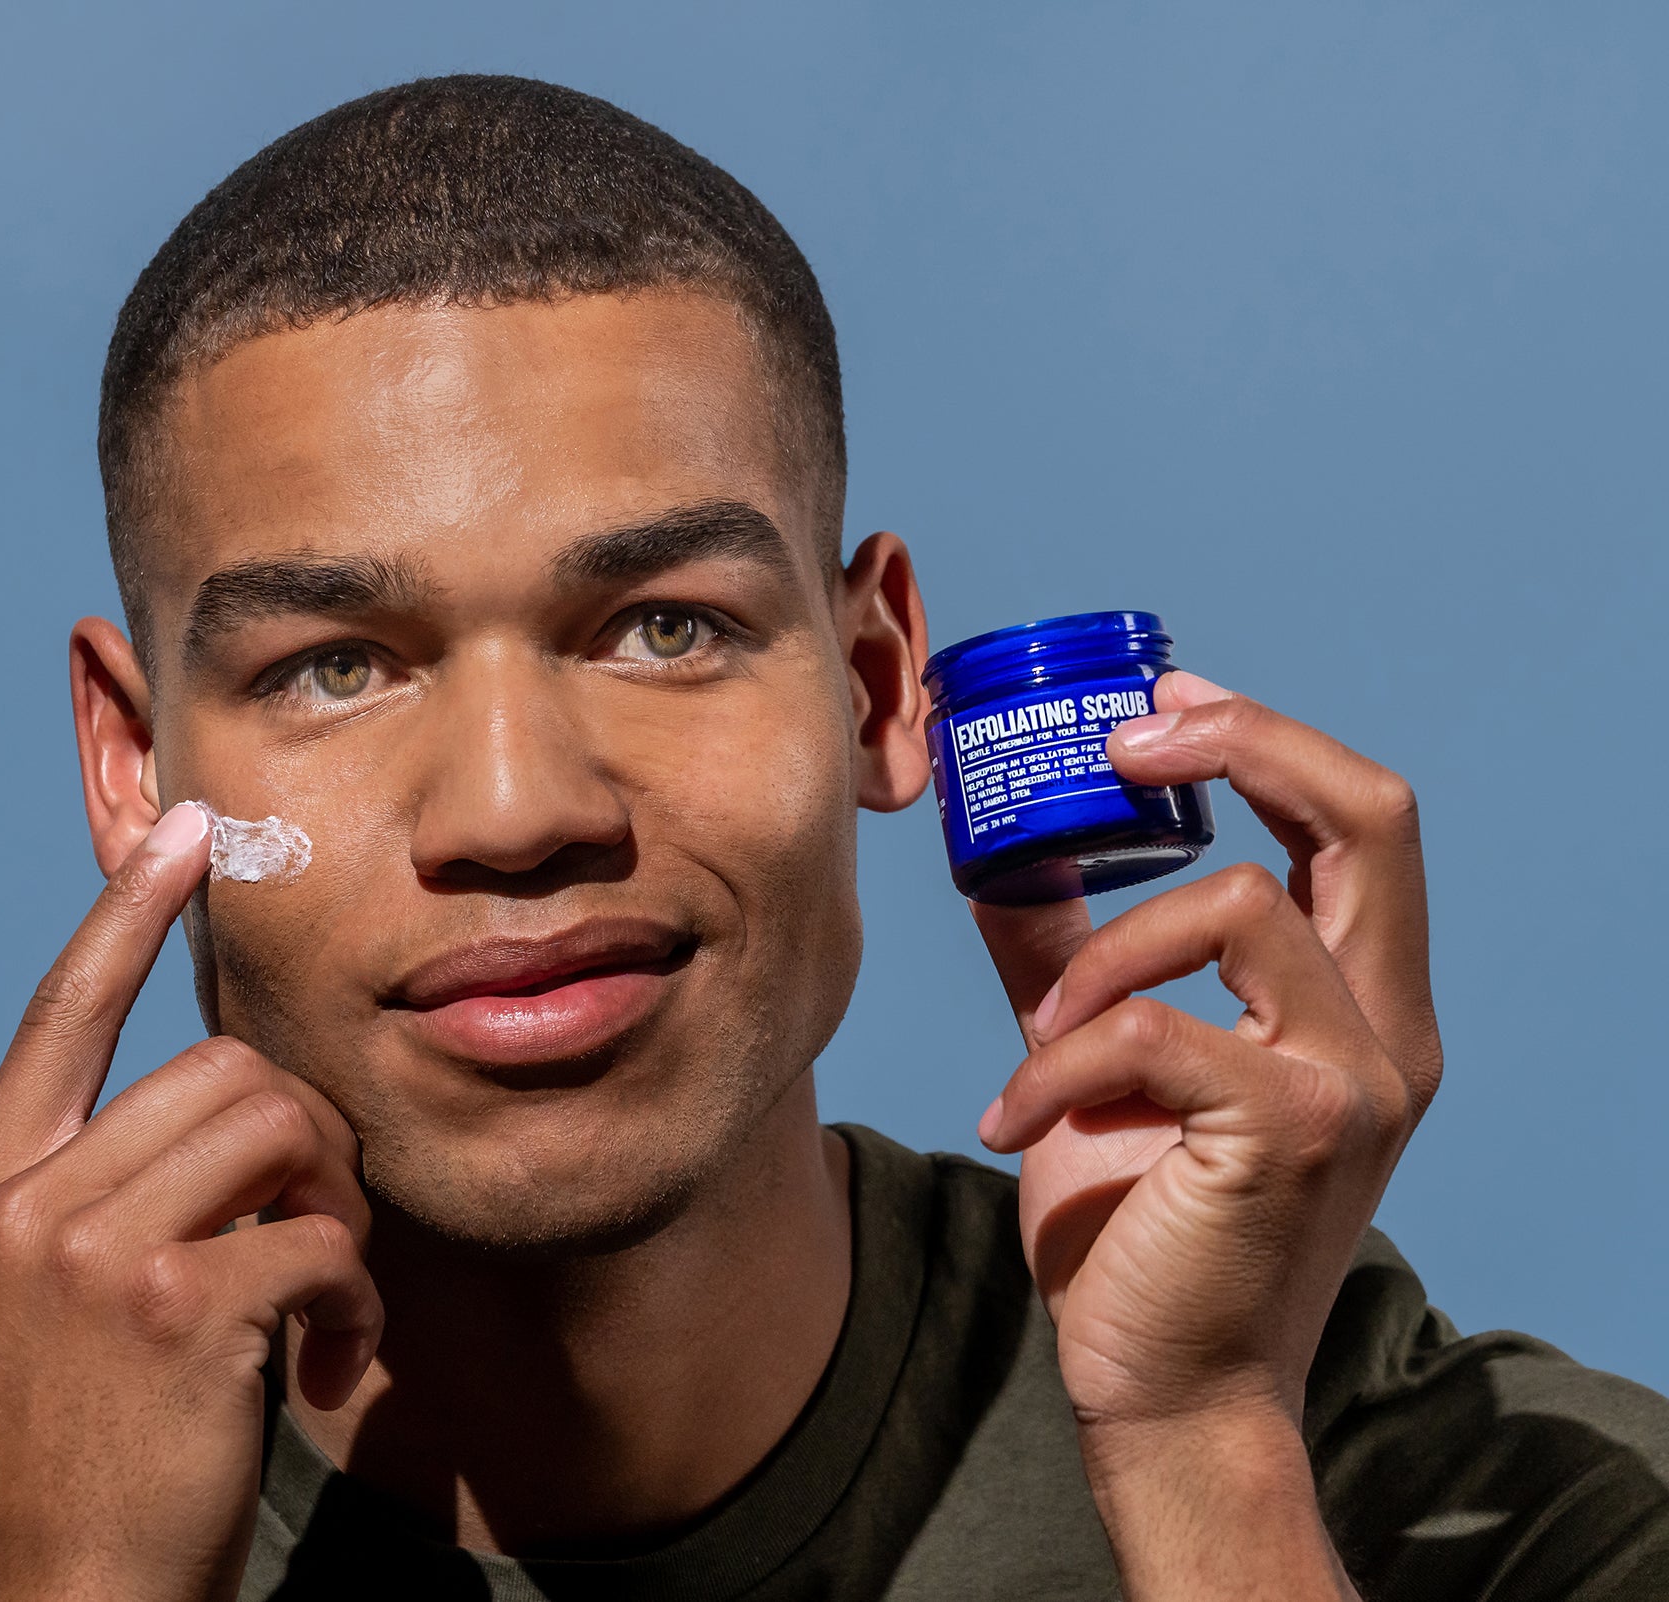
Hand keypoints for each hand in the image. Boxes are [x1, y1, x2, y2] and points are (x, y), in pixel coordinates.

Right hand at [0, 802, 381, 1601]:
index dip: (128, 916)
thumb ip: (21, 1184)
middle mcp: (20, 1201)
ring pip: (281, 1132)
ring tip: (321, 1301)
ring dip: (336, 1216)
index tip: (191, 830)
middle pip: (222, 1075)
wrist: (74, 1595)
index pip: (60, 1013)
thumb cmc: (73, 1441)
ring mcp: (89, 1249)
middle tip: (317, 1230)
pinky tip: (327, 1366)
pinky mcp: (176, 1304)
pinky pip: (321, 1236)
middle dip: (304, 1144)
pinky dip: (353, 1300)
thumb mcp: (9, 1304)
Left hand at [971, 673, 1440, 1595]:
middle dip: (1245, 743)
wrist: (1163, 1385)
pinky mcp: (1290, 1129)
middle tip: (1124, 741)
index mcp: (1358, 1006)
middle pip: (1372, 815)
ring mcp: (1353, 1079)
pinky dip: (1053, 1063)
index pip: (1361, 824)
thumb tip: (1005, 861)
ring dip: (1103, 954)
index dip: (1269, 741)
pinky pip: (1148, 1029)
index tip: (1164, 704)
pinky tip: (1011, 1123)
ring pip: (1236, 908)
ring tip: (1037, 1032)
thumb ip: (1075, 962)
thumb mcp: (1107, 1067)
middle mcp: (1386, 1033)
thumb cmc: (1144, 1228)